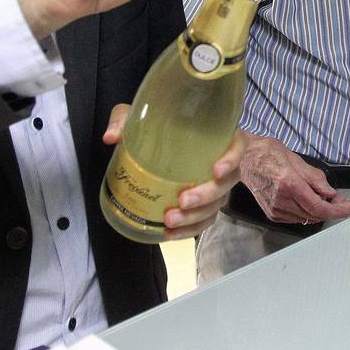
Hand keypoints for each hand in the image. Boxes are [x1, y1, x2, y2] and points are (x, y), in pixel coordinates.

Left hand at [104, 106, 245, 241]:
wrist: (148, 143)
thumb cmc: (152, 124)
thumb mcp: (137, 115)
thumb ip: (124, 120)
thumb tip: (111, 137)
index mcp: (215, 135)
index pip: (238, 145)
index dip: (233, 158)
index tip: (215, 170)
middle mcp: (220, 161)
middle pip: (229, 181)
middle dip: (207, 195)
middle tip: (182, 200)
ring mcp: (213, 185)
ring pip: (217, 205)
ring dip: (196, 217)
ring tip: (169, 220)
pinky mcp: (201, 204)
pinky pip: (203, 221)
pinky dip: (188, 230)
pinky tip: (168, 233)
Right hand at [241, 135, 349, 223]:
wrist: (244, 159)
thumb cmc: (268, 153)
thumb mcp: (297, 159)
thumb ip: (316, 179)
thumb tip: (331, 194)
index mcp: (288, 183)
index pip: (318, 206)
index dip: (338, 210)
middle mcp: (281, 200)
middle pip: (314, 215)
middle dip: (333, 210)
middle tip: (344, 202)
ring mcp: (274, 209)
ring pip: (306, 218)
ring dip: (321, 212)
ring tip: (330, 201)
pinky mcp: (271, 213)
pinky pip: (296, 218)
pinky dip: (308, 213)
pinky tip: (313, 204)